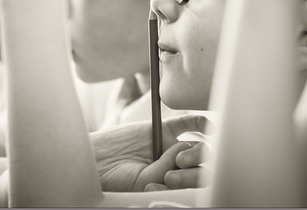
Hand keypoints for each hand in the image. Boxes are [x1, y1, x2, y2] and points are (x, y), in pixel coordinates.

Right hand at [90, 115, 207, 191]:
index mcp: (173, 184)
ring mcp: (172, 146)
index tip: (172, 182)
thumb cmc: (116, 179)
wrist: (97, 159)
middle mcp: (176, 166)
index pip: (198, 184)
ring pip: (198, 145)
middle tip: (175, 170)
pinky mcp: (164, 128)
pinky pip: (187, 123)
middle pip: (202, 165)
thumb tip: (184, 147)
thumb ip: (164, 168)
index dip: (194, 183)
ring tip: (176, 156)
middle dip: (196, 169)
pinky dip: (200, 122)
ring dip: (195, 151)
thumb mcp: (143, 182)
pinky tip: (208, 126)